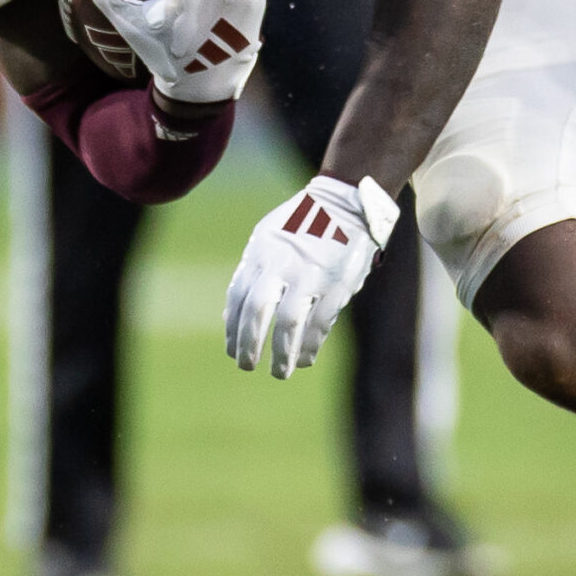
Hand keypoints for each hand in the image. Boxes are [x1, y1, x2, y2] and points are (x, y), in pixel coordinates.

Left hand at [226, 175, 401, 377]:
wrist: (345, 202)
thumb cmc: (303, 223)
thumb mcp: (267, 238)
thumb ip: (251, 272)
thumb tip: (230, 316)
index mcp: (260, 253)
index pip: (239, 297)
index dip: (233, 328)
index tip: (232, 349)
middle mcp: (280, 264)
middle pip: (257, 312)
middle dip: (249, 344)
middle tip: (246, 366)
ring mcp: (309, 275)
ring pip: (288, 323)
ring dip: (282, 353)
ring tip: (280, 372)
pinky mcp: (335, 285)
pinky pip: (319, 322)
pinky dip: (311, 345)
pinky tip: (306, 358)